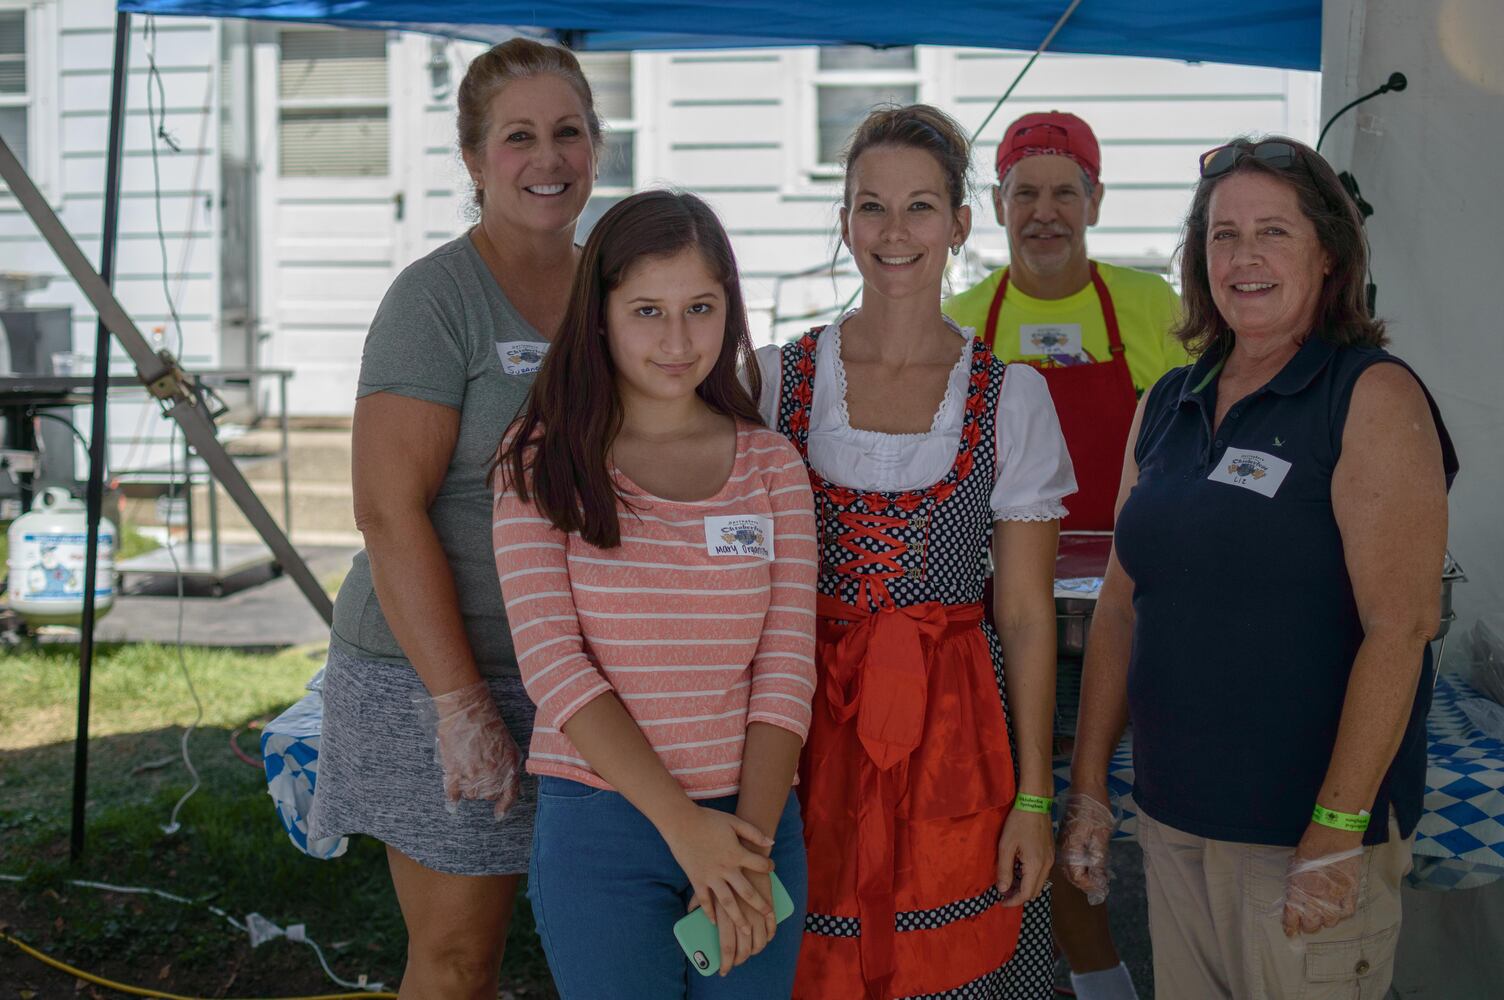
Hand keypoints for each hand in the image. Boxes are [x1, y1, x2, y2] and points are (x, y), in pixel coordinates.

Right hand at [420, 680, 521, 818]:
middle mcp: (491, 777)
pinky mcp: (454, 774)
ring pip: (471, 795)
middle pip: (488, 796)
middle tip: (480, 772)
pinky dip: (452, 800)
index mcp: (508, 769)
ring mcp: (472, 777)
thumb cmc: (490, 724)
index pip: (509, 795)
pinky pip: (453, 795)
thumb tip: (509, 782)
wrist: (468, 712)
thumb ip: (510, 765)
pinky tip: (452, 804)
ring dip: (470, 788)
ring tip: (467, 770)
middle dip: (486, 788)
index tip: (499, 814)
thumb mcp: (510, 745)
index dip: (504, 806)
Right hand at [664, 806, 775, 970]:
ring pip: (728, 902)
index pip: (759, 865)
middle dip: (760, 905)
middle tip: (768, 915)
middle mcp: (726, 869)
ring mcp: (711, 877)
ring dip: (738, 917)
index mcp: (736, 854)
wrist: (682, 823)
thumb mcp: (734, 822)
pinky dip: (709, 912)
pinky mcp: (697, 880)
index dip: (768, 866)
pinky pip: (704, 900)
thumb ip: (753, 833)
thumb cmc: (709, 820)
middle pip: (747, 892)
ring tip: (747, 930)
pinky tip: (714, 922)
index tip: (771, 868)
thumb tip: (771, 841)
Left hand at [703, 865, 775, 974]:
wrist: (741, 834)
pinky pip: (771, 915)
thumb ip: (699, 896)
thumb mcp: (702, 876)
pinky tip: (769, 934)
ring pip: (759, 931)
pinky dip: (771, 927)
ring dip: (759, 944)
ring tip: (757, 950)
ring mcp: (754, 901)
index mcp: (720, 906)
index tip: (724, 969)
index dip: (726, 959)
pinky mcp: (766, 891)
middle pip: (743, 942)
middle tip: (740, 962)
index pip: (725, 942)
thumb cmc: (716, 855)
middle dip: (742, 956)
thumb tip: (692, 911)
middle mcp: (738, 907)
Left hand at [997, 806, 1053, 905]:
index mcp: (1036, 866)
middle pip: (1036, 891)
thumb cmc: (1018, 823)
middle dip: (1020, 896)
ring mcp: (1051, 859)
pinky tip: (1019, 870)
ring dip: (1026, 887)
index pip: (1027, 894)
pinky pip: (1042, 873)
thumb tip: (1003, 889)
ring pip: (1040, 882)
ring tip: (1010, 883)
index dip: (1014, 901)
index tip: (1001, 902)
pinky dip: (1031, 877)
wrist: (1035, 802)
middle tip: (1004, 894)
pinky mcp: (1051, 852)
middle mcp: (1047, 866)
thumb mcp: (1006, 846)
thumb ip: (1004, 870)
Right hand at [1058, 789, 1115, 904]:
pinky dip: (1079, 864)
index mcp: (1071, 846)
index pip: (1076, 874)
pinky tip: (1090, 864)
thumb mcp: (1101, 833)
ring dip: (1081, 874)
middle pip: (1069, 872)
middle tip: (1100, 887)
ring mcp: (1063, 839)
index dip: (1088, 884)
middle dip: (1084, 882)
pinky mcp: (1066, 834)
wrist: (1086, 784)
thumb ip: (1098, 856)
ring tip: (1097, 879)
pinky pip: (1070, 855)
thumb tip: (1098, 877)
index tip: (1101, 888)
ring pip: (1069, 864)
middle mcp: (1064, 845)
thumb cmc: (1095, 808)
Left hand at [1282, 822, 1364, 936]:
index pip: (1292, 918)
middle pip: (1312, 925)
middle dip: (1307, 925)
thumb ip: (1295, 883)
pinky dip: (1342, 914)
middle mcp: (1317, 897)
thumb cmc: (1311, 844)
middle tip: (1307, 920)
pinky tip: (1338, 910)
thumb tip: (1293, 896)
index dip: (1291, 927)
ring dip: (1325, 920)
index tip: (1290, 932)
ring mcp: (1337, 896)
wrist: (1335, 833)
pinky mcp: (1352, 892)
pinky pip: (1347, 912)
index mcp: (1299, 889)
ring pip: (1331, 922)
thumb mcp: (1295, 864)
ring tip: (1322, 913)